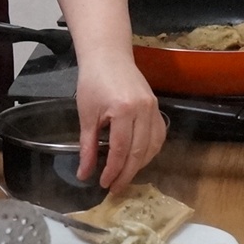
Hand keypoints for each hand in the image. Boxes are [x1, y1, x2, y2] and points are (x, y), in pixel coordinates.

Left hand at [75, 55, 164, 189]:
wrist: (108, 55)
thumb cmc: (93, 81)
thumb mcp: (86, 114)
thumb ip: (88, 146)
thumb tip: (84, 174)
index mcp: (124, 110)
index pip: (120, 150)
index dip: (112, 171)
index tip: (103, 184)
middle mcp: (144, 110)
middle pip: (139, 152)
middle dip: (126, 174)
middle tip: (115, 188)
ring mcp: (153, 108)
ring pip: (152, 147)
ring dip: (139, 165)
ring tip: (125, 176)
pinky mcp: (157, 107)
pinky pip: (159, 136)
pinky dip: (150, 151)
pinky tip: (139, 159)